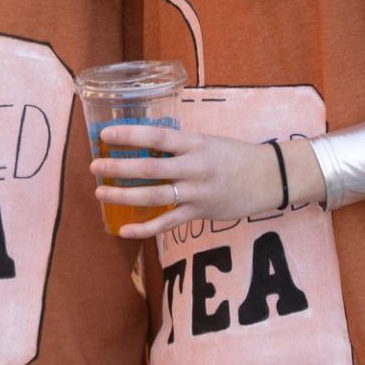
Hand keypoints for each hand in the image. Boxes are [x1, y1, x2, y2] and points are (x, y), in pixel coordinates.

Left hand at [90, 125, 319, 239]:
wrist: (269, 177)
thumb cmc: (234, 156)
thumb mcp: (207, 142)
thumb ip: (179, 145)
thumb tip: (144, 144)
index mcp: (195, 144)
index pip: (157, 137)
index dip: (130, 135)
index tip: (105, 134)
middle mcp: (195, 167)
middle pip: (150, 168)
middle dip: (119, 168)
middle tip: (94, 167)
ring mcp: (197, 192)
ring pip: (155, 196)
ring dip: (124, 196)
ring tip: (100, 193)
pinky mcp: (200, 213)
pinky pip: (168, 223)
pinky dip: (145, 228)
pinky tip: (124, 229)